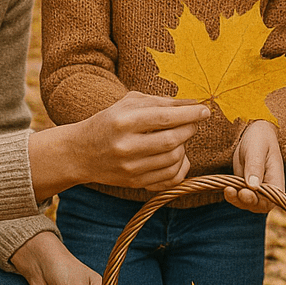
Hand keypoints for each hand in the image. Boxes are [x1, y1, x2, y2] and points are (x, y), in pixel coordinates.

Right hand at [30, 92, 210, 197]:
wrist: (80, 152)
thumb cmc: (110, 121)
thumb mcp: (129, 104)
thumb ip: (161, 101)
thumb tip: (194, 103)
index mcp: (123, 121)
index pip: (165, 117)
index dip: (190, 113)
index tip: (205, 109)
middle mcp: (126, 146)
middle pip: (172, 139)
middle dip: (190, 128)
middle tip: (193, 121)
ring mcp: (130, 168)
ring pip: (174, 159)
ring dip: (184, 146)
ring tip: (179, 137)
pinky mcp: (134, 183)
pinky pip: (169, 178)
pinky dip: (181, 167)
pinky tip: (178, 156)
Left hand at [226, 120, 283, 212]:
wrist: (253, 133)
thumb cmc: (259, 139)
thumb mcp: (257, 150)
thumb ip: (255, 166)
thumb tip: (253, 186)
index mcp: (277, 180)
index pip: (272, 200)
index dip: (259, 201)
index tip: (245, 193)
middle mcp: (268, 188)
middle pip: (258, 205)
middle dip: (245, 201)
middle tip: (233, 191)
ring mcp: (256, 189)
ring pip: (246, 203)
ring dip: (236, 199)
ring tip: (227, 189)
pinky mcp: (245, 187)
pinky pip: (239, 196)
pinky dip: (232, 195)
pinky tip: (226, 189)